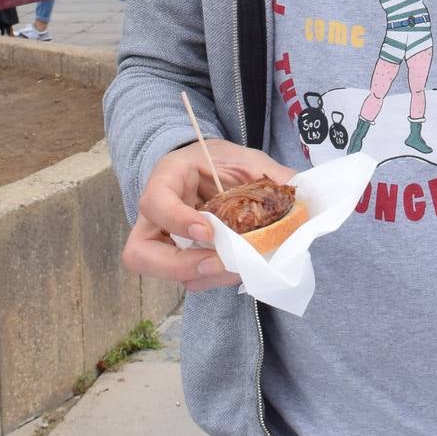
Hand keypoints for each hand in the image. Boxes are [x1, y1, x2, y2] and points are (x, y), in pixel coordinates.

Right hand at [119, 137, 295, 291]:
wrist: (209, 167)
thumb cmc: (220, 160)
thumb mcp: (244, 158)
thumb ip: (268, 173)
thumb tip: (296, 191)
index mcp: (167, 178)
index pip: (155, 203)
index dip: (178, 221)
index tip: (209, 231)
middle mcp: (154, 214)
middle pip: (140, 253)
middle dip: (178, 266)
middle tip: (215, 262)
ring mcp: (162, 240)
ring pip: (160, 272)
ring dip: (200, 276)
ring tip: (235, 267)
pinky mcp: (177, 256)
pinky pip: (185, 276)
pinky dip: (210, 277)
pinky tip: (235, 267)